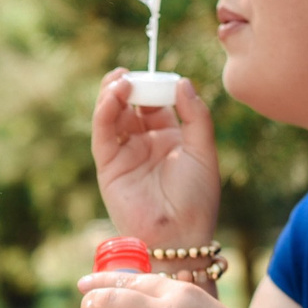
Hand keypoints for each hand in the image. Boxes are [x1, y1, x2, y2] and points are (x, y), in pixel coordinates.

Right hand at [92, 69, 220, 246]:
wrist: (180, 235)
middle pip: (131, 105)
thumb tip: (182, 82)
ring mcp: (125, 154)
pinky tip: (115, 95)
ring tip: (121, 79)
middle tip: (132, 72)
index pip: (157, 103)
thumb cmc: (197, 199)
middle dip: (130, 86)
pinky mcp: (108, 165)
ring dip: (113, 94)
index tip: (159, 73)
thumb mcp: (204, 151)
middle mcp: (145, 144)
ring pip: (112, 115)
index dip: (155, 86)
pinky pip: (103, 132)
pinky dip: (105, 111)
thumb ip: (195, 116)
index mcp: (170, 139)